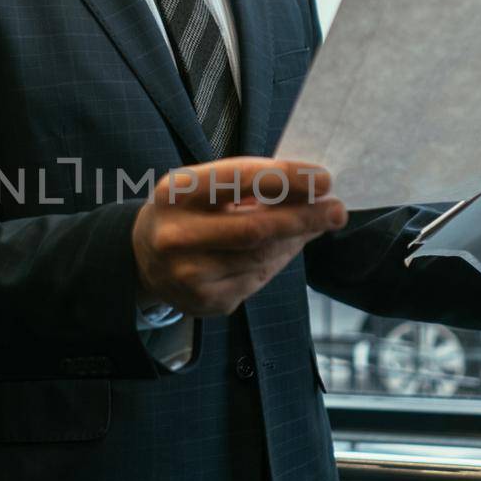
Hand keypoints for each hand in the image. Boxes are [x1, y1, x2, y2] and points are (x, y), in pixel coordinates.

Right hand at [132, 156, 347, 318]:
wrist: (143, 257)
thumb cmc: (187, 210)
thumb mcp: (204, 186)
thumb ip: (250, 185)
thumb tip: (312, 189)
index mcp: (175, 193)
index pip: (239, 180)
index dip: (286, 178)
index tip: (324, 178)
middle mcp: (177, 236)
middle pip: (256, 228)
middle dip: (304, 217)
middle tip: (337, 210)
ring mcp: (189, 274)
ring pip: (262, 257)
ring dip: (296, 240)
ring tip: (315, 224)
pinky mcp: (205, 302)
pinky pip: (258, 279)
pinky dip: (279, 261)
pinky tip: (287, 247)